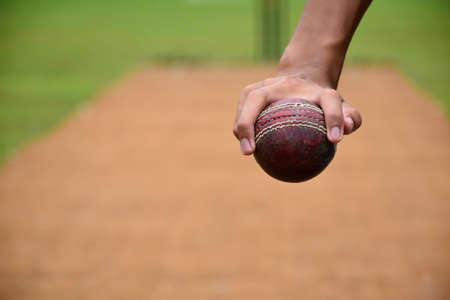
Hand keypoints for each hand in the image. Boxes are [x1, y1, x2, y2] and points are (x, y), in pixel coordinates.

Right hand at [232, 75, 361, 154]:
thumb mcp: (341, 107)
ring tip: (247, 151)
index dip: (334, 118)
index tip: (335, 141)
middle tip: (251, 151)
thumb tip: (345, 130)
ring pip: (246, 102)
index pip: (329, 101)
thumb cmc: (320, 101)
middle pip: (258, 97)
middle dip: (249, 122)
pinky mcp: (250, 91)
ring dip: (241, 125)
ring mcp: (263, 85)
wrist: (303, 78)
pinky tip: (247, 148)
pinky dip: (242, 128)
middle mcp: (283, 83)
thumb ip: (351, 118)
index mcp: (315, 88)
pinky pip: (242, 111)